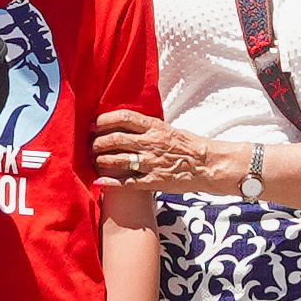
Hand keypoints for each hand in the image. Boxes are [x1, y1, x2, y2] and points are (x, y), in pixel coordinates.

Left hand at [88, 109, 232, 193]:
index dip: (104, 120)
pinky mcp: (153, 181)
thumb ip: (147, 128)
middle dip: (97, 142)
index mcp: (155, 127)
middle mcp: (150, 143)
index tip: (95, 124)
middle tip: (92, 145)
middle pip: (114, 139)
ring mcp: (151, 163)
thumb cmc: (189, 146)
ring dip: (101, 160)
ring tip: (95, 160)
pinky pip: (127, 182)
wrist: (208, 165)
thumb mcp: (168, 129)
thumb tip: (125, 124)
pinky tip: (100, 181)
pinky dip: (110, 182)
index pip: (122, 118)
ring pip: (117, 160)